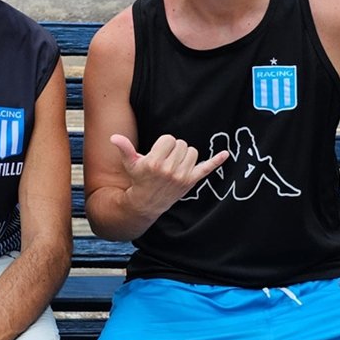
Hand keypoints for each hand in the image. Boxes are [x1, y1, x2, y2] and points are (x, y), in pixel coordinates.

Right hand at [112, 133, 227, 217]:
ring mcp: (182, 177)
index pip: (168, 139)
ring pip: (192, 151)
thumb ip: (125, 148)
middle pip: (181, 144)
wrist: (145, 203)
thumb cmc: (138, 180)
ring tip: (174, 163)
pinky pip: (207, 168)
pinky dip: (217, 161)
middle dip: (173, 148)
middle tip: (165, 159)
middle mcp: (170, 170)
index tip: (158, 152)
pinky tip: (226, 154)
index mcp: (155, 163)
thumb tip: (114, 137)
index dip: (163, 143)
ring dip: (185, 154)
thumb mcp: (129, 164)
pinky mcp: (191, 182)